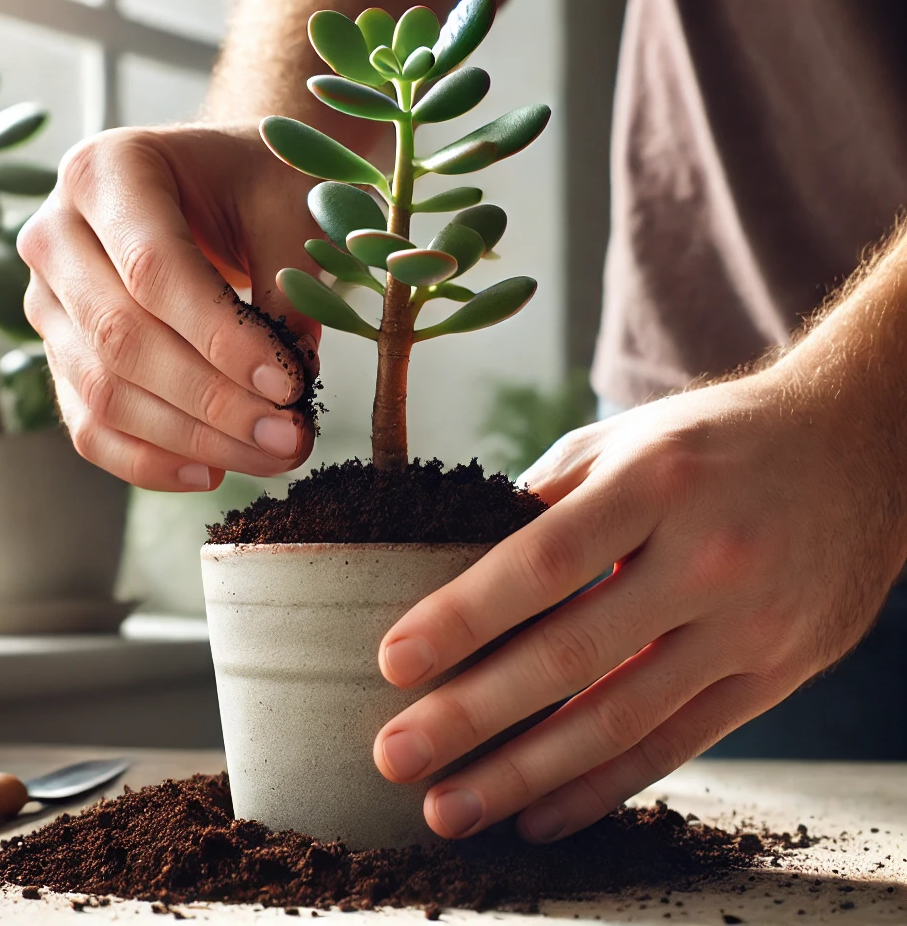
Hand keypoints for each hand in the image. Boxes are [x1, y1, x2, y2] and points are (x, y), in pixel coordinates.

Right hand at [19, 124, 322, 489]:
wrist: (217, 184)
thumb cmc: (256, 186)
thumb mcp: (287, 209)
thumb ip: (289, 286)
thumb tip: (288, 387)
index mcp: (108, 172)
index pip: (153, 269)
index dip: (222, 338)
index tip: (289, 384)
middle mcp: (56, 234)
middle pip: (120, 340)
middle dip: (213, 402)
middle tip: (290, 437)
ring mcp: (48, 300)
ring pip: (103, 393)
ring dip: (193, 439)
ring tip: (271, 454)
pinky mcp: (61, 355)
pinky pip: (90, 426)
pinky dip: (149, 461)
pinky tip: (212, 472)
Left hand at [373, 366, 903, 840]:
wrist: (858, 449)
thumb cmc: (715, 440)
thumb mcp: (626, 439)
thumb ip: (547, 498)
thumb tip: (464, 563)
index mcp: (655, 481)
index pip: (542, 560)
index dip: (463, 617)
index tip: (395, 662)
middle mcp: (706, 555)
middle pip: (571, 653)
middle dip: (472, 714)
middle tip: (396, 756)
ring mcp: (748, 623)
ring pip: (620, 718)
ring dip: (524, 774)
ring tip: (450, 809)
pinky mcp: (774, 673)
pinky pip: (677, 742)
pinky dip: (603, 785)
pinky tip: (540, 813)